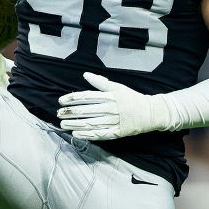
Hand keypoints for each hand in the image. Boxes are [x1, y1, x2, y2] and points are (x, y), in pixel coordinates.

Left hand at [57, 73, 171, 140]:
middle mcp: (109, 109)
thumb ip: (100, 82)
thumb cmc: (131, 98)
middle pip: (85, 111)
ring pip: (89, 123)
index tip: (61, 101)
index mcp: (108, 96)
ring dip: (74, 124)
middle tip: (59, 114)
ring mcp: (112, 122)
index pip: (86, 97)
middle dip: (70, 113)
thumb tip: (85, 74)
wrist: (149, 113)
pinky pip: (98, 134)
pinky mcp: (115, 132)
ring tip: (63, 124)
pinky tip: (76, 134)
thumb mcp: (117, 87)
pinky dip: (86, 135)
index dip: (72, 99)